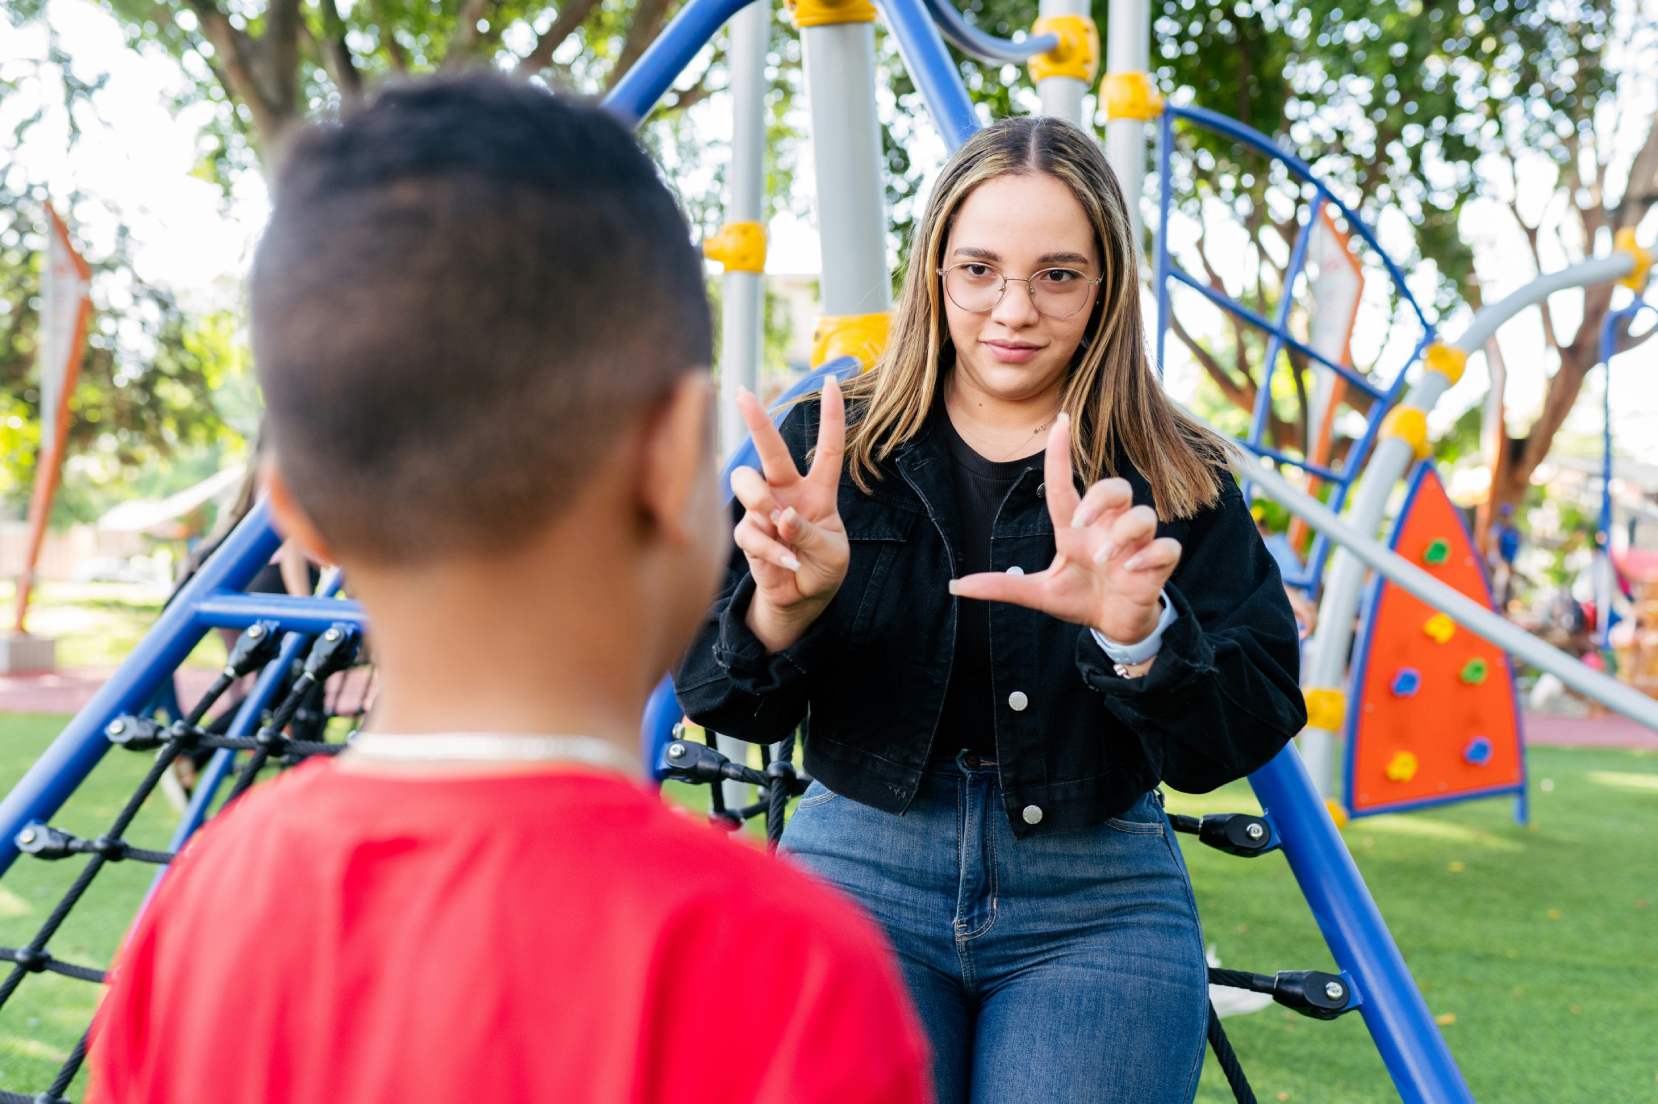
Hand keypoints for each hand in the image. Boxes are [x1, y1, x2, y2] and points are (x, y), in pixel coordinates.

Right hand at [730, 376, 849, 650]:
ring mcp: (764, 510)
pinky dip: (769, 548)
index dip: (831, 416)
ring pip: (747, 484)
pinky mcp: (748, 534)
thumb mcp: (831, 553)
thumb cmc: (822, 569)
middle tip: (742, 394)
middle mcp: (787, 492)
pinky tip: (786, 562)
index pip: (827, 448)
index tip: (835, 381)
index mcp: (818, 491)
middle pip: (770, 451)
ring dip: (760, 502)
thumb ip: (809, 533)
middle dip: (757, 421)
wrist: (801, 600)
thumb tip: (782, 516)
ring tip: (777, 523)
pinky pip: (749, 531)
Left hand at [949, 412, 1180, 642]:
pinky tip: (1134, 571)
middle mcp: (1108, 527)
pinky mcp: (1158, 563)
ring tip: (1107, 561)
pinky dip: (1151, 555)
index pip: (1067, 483)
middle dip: (1100, 498)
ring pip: (1143, 514)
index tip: (1060, 419)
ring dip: (1124, 534)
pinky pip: (1166, 546)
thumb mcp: (1039, 594)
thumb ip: (1002, 587)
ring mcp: (1136, 544)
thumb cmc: (1079, 597)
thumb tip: (956, 586)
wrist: (1114, 625)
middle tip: (1079, 527)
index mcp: (1077, 528)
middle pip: (1115, 487)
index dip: (1062, 451)